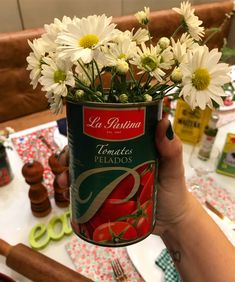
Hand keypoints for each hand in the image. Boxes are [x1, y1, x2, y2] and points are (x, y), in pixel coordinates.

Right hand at [56, 118, 191, 236]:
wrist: (173, 222)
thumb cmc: (174, 191)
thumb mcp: (172, 169)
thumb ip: (171, 149)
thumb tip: (163, 120)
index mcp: (129, 149)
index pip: (104, 136)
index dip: (86, 135)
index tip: (74, 139)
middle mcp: (117, 162)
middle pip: (88, 154)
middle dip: (71, 157)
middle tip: (63, 166)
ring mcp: (111, 181)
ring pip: (84, 174)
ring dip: (69, 176)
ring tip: (64, 185)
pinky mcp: (109, 199)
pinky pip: (88, 194)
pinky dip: (76, 194)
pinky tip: (68, 198)